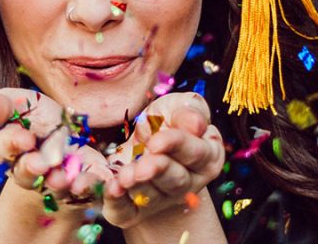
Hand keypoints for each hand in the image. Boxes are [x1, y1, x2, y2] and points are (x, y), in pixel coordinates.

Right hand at [0, 88, 111, 208]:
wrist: (66, 136)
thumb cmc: (35, 116)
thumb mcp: (16, 102)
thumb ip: (0, 105)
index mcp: (8, 148)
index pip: (4, 148)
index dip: (12, 143)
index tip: (25, 138)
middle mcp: (29, 171)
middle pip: (26, 175)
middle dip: (32, 169)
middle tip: (40, 164)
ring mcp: (56, 180)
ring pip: (55, 187)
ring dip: (58, 182)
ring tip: (61, 177)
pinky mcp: (83, 181)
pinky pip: (87, 188)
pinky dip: (91, 184)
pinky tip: (97, 181)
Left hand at [102, 92, 224, 228]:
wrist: (141, 144)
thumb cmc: (164, 121)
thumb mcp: (177, 106)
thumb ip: (189, 110)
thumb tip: (197, 123)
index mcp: (206, 155)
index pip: (196, 152)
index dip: (176, 145)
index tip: (156, 142)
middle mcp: (188, 183)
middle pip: (176, 180)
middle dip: (157, 172)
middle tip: (141, 168)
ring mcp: (162, 200)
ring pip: (151, 197)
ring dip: (137, 187)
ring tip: (123, 177)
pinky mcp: (134, 211)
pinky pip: (125, 211)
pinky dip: (117, 202)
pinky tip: (111, 188)